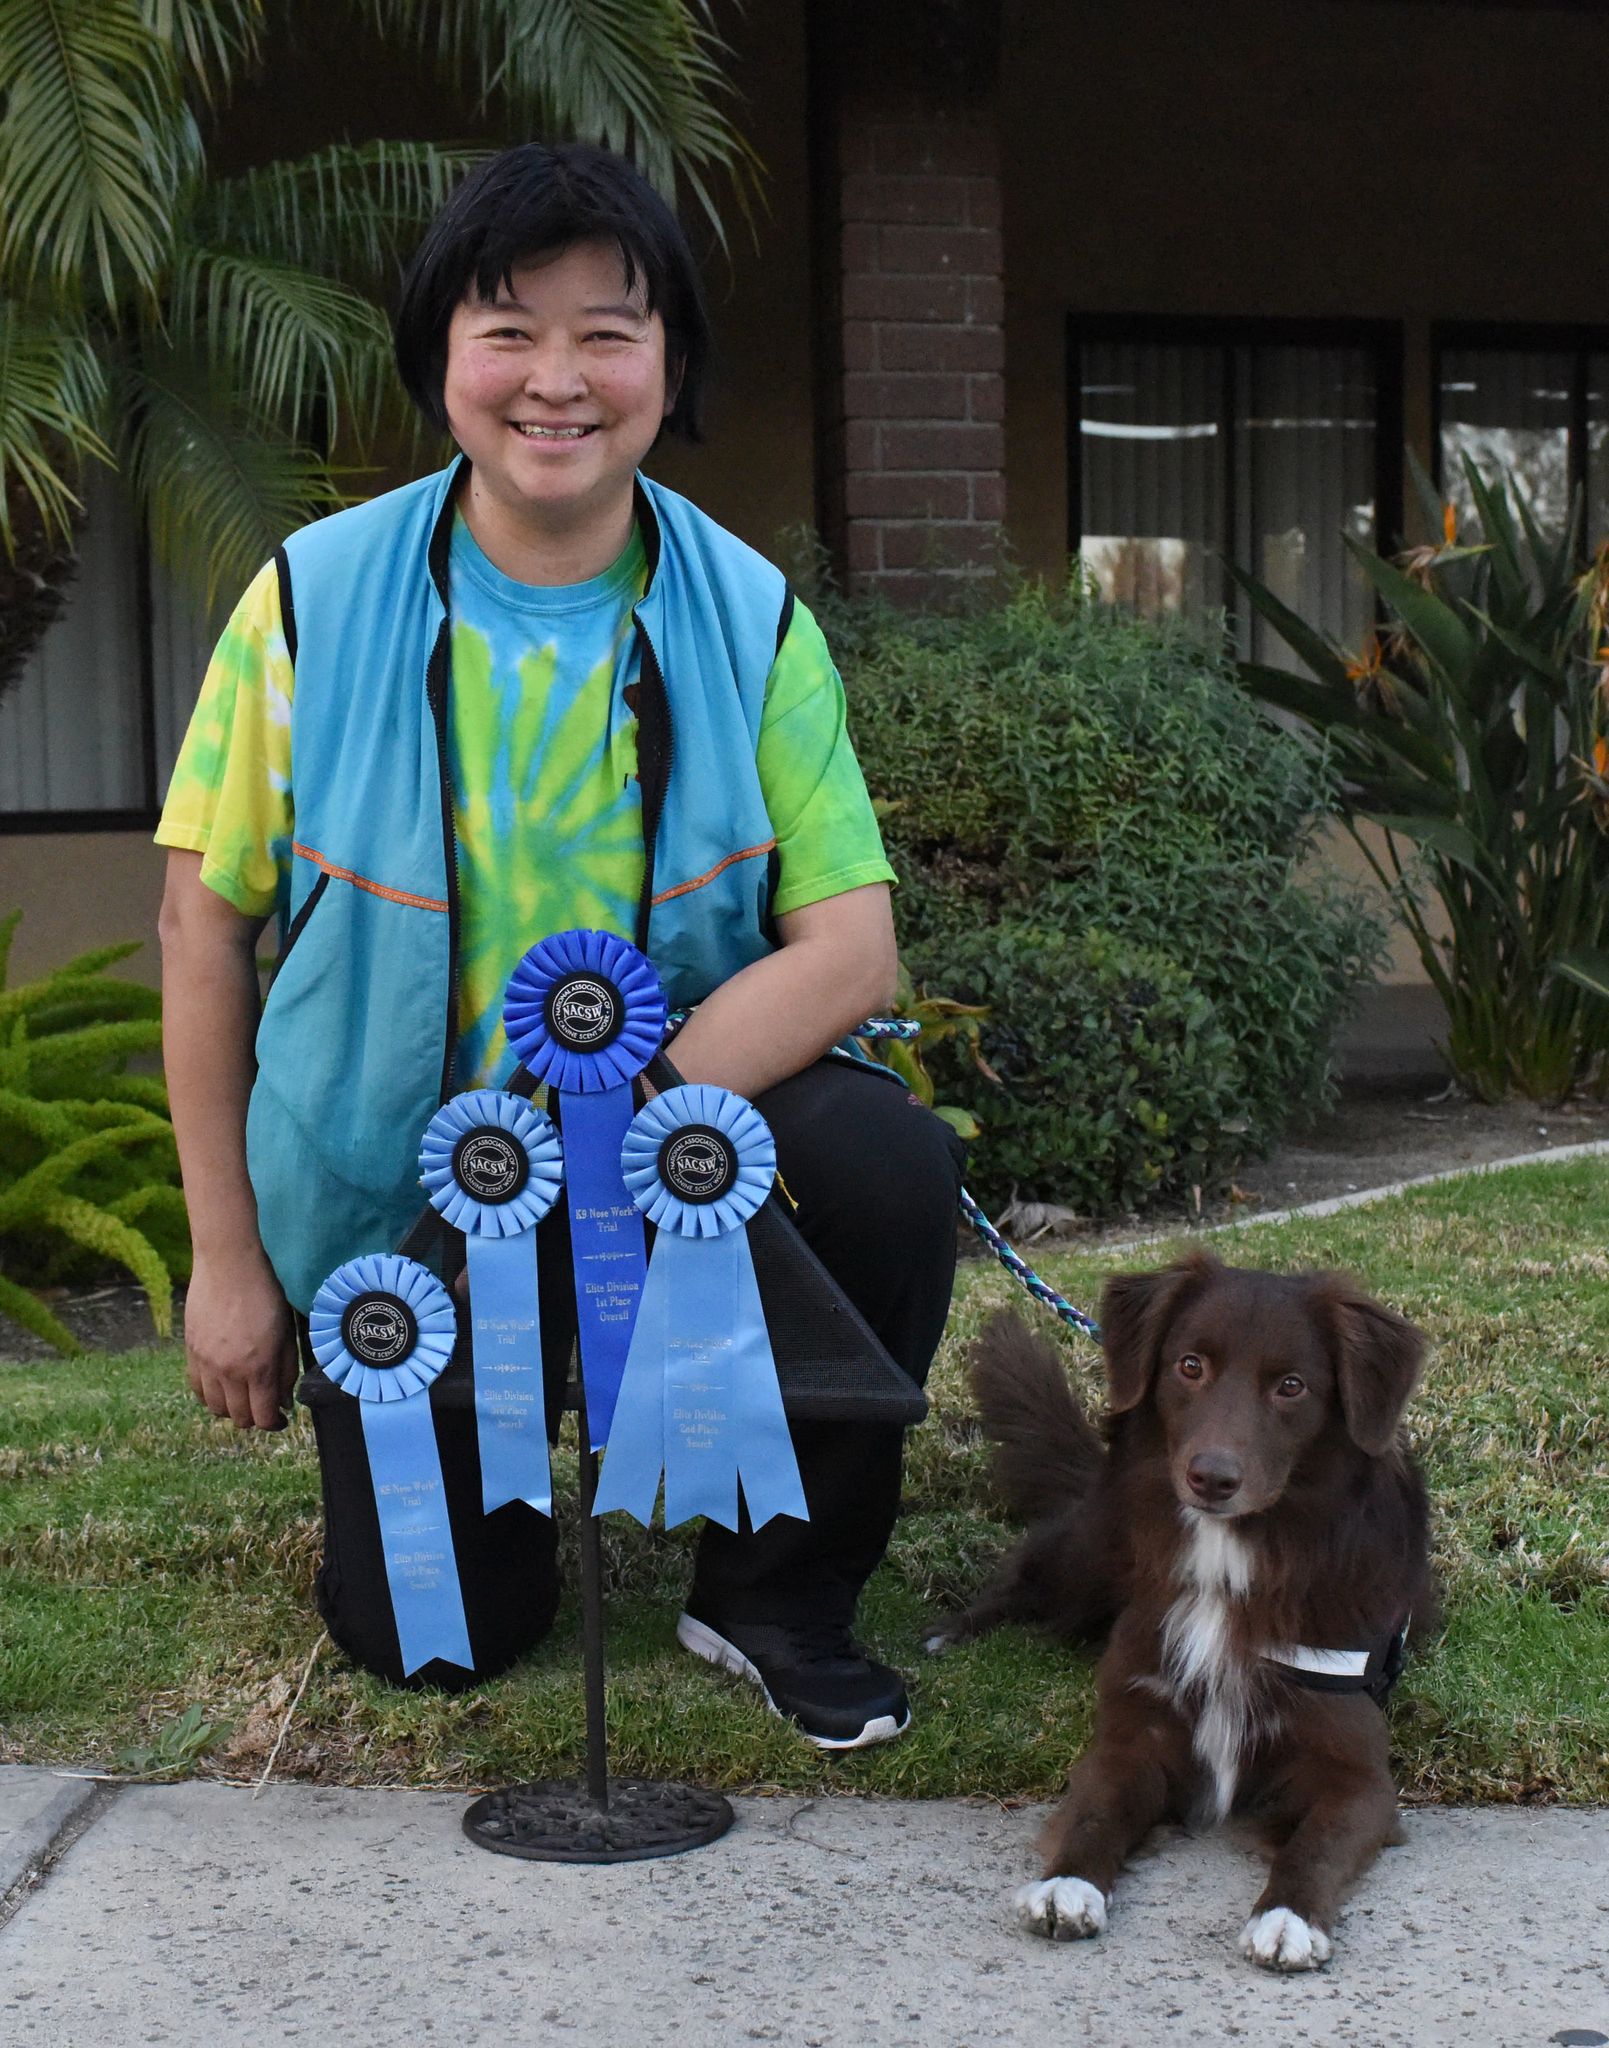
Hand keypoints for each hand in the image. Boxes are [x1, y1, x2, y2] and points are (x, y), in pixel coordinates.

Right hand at [183, 1249, 297, 1430]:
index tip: (280, 1418)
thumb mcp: (286, 1333)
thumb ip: (286, 1371)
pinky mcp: (190, 1352)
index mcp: (258, 1367)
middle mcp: (229, 1371)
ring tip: (243, 1395)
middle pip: (238, 1418)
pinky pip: (196, 1388)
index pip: (263, 1417)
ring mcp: (206, 1363)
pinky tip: (221, 1385)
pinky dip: (209, 1394)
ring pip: (215, 1407)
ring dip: (231, 1408)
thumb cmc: (266, 1292)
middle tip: (264, 1406)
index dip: (274, 1424)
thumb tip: (283, 1402)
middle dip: (254, 1417)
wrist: (229, 1263)